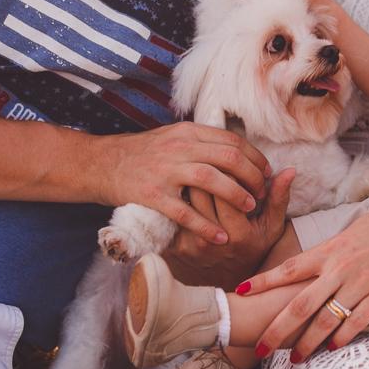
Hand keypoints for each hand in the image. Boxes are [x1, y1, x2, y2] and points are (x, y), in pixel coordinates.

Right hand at [97, 121, 273, 244]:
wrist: (101, 163)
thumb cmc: (142, 152)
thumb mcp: (172, 137)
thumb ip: (201, 141)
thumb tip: (234, 149)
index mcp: (187, 132)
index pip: (232, 141)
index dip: (255, 157)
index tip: (267, 171)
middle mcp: (179, 148)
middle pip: (229, 158)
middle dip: (252, 176)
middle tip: (262, 192)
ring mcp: (165, 171)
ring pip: (213, 181)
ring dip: (236, 196)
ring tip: (250, 208)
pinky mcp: (153, 196)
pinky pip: (186, 213)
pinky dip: (206, 227)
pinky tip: (220, 236)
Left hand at [164, 168, 295, 289]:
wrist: (228, 282)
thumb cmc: (254, 249)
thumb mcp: (271, 228)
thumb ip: (279, 199)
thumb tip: (290, 171)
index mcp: (238, 234)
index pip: (226, 188)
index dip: (229, 171)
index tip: (234, 167)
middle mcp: (212, 241)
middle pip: (201, 190)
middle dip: (209, 173)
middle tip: (215, 165)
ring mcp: (191, 244)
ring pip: (186, 199)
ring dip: (194, 183)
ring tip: (204, 177)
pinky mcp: (177, 245)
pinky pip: (178, 212)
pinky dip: (185, 200)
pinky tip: (193, 196)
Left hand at [239, 200, 368, 360]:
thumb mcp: (353, 230)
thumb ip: (332, 249)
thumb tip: (316, 262)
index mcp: (331, 248)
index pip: (289, 268)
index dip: (263, 282)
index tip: (240, 291)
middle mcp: (341, 268)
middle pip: (300, 304)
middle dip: (276, 329)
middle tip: (259, 346)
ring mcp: (362, 285)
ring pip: (326, 321)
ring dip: (307, 343)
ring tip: (294, 357)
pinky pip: (355, 325)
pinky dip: (341, 339)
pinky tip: (331, 349)